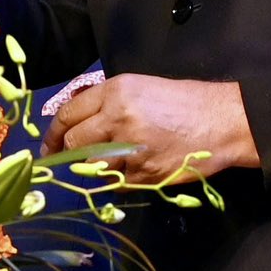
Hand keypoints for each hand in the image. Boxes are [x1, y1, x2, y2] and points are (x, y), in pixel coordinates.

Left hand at [42, 74, 259, 184]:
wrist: (222, 121)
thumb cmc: (182, 101)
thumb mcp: (139, 88)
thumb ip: (105, 103)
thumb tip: (76, 123)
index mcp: (114, 92)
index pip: (68, 114)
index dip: (53, 132)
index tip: (48, 145)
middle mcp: (117, 118)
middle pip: (74, 142)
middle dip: (70, 151)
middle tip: (76, 155)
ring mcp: (130, 149)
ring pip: (92, 166)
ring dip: (95, 167)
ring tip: (115, 159)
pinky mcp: (144, 174)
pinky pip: (116, 183)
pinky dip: (119, 179)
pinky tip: (135, 168)